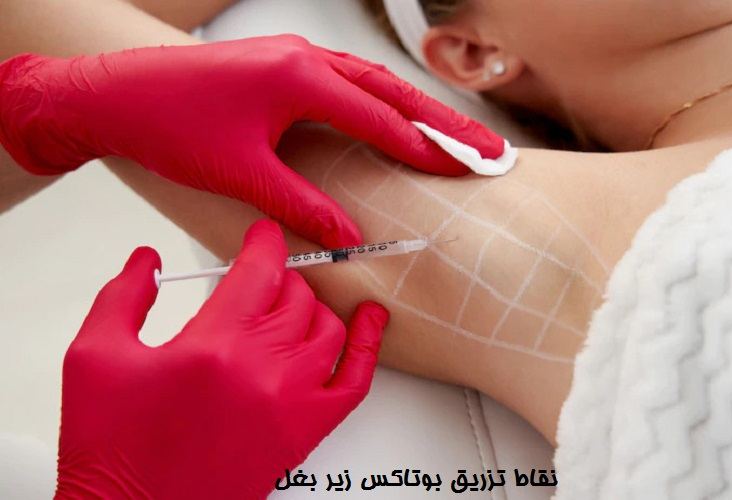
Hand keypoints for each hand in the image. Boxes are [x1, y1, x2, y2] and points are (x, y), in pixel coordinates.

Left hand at [0, 35, 503, 246]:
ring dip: (417, 110)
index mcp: (301, 78)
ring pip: (375, 82)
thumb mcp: (241, 173)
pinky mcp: (282, 65)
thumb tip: (349, 236)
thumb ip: (302, 205)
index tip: (463, 172)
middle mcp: (305, 57)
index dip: (426, 150)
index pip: (382, 119)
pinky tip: (395, 120)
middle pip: (394, 92)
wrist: (116, 93)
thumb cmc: (169, 124)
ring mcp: (294, 56)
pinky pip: (348, 82)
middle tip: (489, 150)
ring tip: (457, 137)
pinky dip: (382, 103)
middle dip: (445, 123)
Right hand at [56, 220, 388, 498]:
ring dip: (310, 307)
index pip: (259, 269)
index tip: (263, 235)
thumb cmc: (112, 447)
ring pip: (327, 328)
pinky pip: (355, 381)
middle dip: (278, 277)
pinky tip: (369, 322)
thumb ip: (123, 296)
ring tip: (287, 305)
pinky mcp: (304, 433)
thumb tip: (148, 261)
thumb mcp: (94, 357)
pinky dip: (367, 346)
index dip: (265, 242)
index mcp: (212, 345)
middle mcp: (261, 369)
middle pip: (295, 295)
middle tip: (260, 279)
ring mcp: (290, 403)